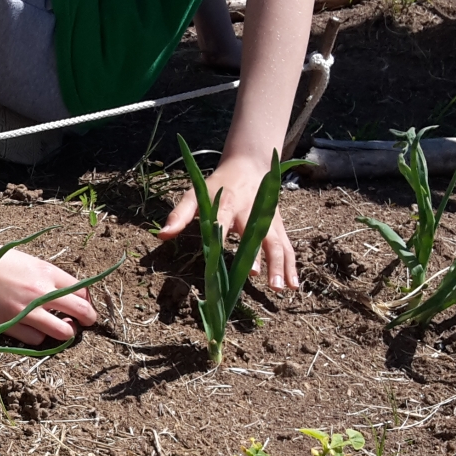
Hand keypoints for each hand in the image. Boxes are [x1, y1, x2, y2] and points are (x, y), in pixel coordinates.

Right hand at [0, 239, 97, 344]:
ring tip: (63, 328)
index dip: (87, 301)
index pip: (82, 291)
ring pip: (62, 331)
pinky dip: (40, 337)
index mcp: (47, 272)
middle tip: (86, 322)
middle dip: (88, 319)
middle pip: (80, 312)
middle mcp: (41, 292)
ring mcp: (26, 311)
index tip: (85, 304)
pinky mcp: (11, 325)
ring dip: (66, 332)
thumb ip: (49, 278)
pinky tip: (37, 330)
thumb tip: (67, 295)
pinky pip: (36, 339)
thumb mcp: (29, 262)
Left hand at [158, 155, 298, 290]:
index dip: (222, 235)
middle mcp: (251, 213)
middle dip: (259, 256)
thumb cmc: (218, 185)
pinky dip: (291, 266)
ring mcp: (268, 220)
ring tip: (280, 288)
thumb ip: (180, 214)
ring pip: (277, 244)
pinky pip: (287, 247)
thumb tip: (162, 235)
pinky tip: (293, 285)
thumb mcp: (195, 193)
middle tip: (257, 276)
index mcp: (228, 204)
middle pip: (257, 235)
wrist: (248, 167)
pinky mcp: (278, 227)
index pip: (223, 220)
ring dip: (279, 266)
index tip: (218, 255)